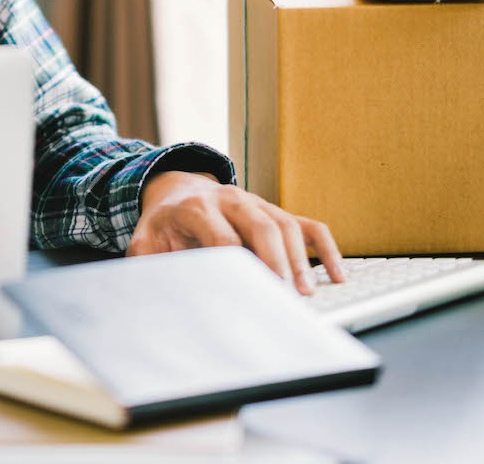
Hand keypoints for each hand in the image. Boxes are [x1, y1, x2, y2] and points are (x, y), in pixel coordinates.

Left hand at [127, 171, 346, 296]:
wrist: (175, 188)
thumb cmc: (163, 223)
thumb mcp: (145, 241)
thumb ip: (150, 263)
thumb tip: (160, 292)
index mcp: (197, 207)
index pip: (223, 236)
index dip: (237, 264)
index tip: (247, 292)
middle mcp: (230, 199)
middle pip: (261, 226)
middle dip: (275, 262)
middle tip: (284, 295)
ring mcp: (256, 202)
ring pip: (286, 224)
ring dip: (300, 260)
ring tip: (307, 292)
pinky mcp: (274, 210)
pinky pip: (306, 225)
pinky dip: (325, 248)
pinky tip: (338, 274)